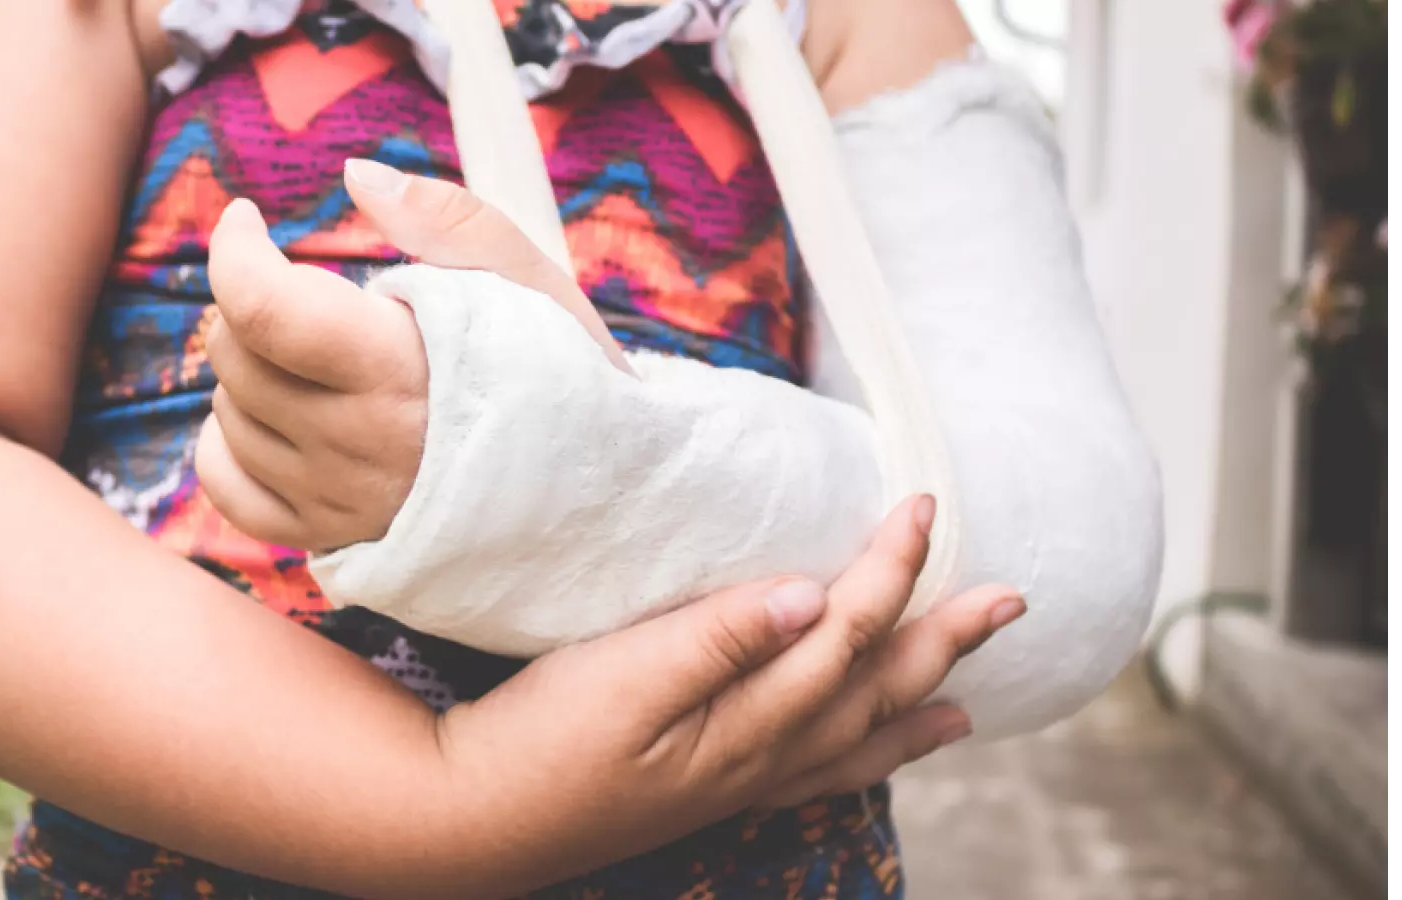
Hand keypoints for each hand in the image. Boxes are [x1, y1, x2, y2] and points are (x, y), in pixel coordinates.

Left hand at [198, 159, 627, 550]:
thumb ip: (445, 217)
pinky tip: (274, 417)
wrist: (596, 492)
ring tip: (316, 358)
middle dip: (252, 302)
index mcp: (397, 368)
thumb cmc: (560, 372)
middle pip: (236, 354)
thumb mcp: (525, 278)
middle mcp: (356, 444)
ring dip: (251, 371)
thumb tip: (355, 175)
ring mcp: (337, 500)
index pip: (261, 308)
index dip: (234, 249)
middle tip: (308, 293)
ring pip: (228, 415)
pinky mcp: (327, 538)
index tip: (250, 218)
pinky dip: (230, 444)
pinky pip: (228, 488)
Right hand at [420, 496, 1025, 896]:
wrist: (475, 818)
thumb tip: (808, 597)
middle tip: (1010, 598)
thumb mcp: (616, 679)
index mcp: (744, 721)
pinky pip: (816, 772)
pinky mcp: (709, 789)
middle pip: (874, 688)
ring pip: (856, 737)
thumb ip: (713, 638)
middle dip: (944, 638)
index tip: (921, 503)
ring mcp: (738, 781)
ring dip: (919, 701)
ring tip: (972, 688)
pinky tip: (874, 745)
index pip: (844, 634)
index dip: (889, 568)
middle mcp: (759, 758)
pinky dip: (863, 755)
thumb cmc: (538, 741)